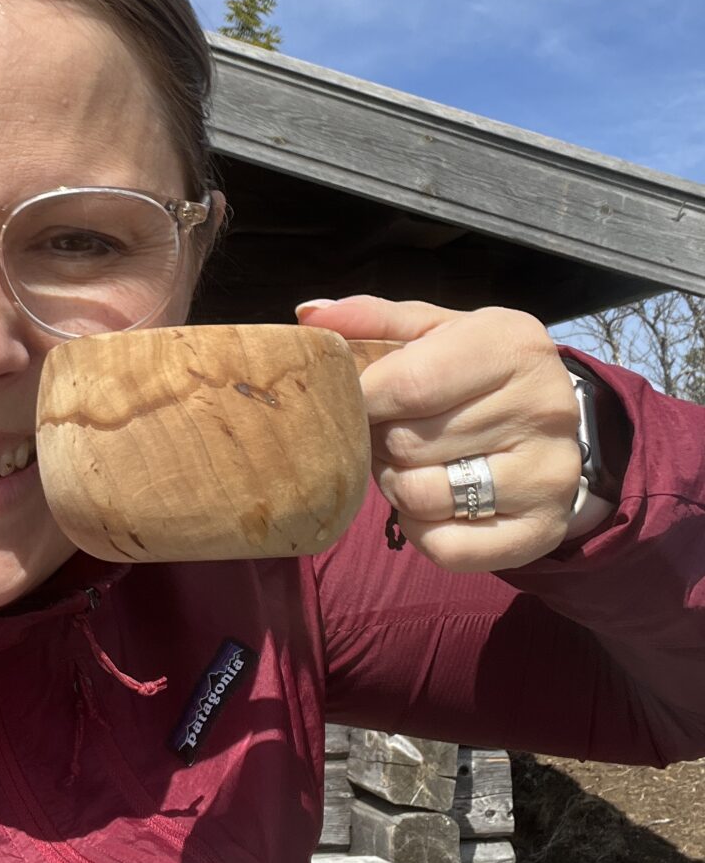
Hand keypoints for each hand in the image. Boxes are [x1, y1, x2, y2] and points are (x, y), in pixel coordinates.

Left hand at [296, 295, 582, 570]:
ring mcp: (549, 475)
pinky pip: (447, 548)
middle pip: (408, 444)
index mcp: (512, 346)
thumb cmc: (476, 370)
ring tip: (410, 463)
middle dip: (379, 441)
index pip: (407, 384)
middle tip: (388, 433)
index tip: (351, 401)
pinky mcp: (542, 530)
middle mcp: (543, 408)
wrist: (553, 424)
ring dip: (397, 484)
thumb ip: (372, 319)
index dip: (361, 400)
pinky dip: (422, 530)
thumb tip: (310, 315)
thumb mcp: (434, 331)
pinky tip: (433, 502)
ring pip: (421, 496)